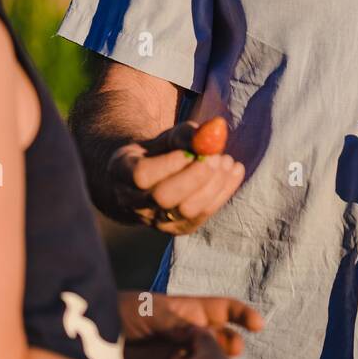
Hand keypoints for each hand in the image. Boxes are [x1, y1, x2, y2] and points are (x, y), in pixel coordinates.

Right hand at [106, 121, 245, 233]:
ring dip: (213, 185)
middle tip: (217, 158)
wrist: (154, 181)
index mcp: (122, 173)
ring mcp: (156, 221)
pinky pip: (203, 215)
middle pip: (163, 198)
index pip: (142, 175)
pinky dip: (224, 192)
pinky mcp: (180, 228)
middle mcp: (134, 202)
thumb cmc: (161, 152)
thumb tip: (216, 129)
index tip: (193, 151)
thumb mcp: (167, 138)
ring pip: (186, 210)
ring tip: (227, 161)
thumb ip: (187, 135)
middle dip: (195, 177)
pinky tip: (235, 170)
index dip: (170, 164)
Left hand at [119, 291, 264, 358]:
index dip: (243, 316)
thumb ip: (176, 324)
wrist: (92, 336)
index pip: (224, 311)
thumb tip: (198, 336)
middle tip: (232, 353)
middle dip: (231, 346)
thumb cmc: (123, 312)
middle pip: (221, 339)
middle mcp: (190, 333)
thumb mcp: (152, 311)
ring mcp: (180, 354)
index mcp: (190, 312)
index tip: (258, 326)